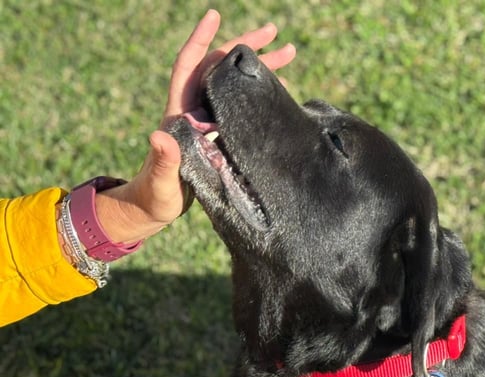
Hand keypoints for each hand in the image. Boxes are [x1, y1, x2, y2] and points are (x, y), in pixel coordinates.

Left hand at [95, 10, 295, 243]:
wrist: (153, 209)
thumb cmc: (154, 197)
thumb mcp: (159, 181)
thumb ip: (162, 160)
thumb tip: (158, 135)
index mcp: (179, 114)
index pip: (190, 67)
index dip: (202, 41)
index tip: (215, 16)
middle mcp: (193, 111)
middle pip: (220, 68)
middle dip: (245, 47)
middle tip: (274, 32)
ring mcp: (206, 122)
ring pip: (233, 86)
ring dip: (259, 69)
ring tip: (290, 54)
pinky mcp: (217, 136)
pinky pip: (239, 107)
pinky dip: (258, 96)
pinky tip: (278, 93)